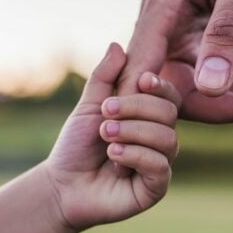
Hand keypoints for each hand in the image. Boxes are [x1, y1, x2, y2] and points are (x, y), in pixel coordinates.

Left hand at [45, 43, 180, 231]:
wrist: (62, 184)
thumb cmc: (77, 144)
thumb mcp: (90, 105)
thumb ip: (104, 77)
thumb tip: (116, 45)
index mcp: (148, 116)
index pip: (169, 95)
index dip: (160, 86)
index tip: (141, 80)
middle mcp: (160, 137)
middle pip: (169, 112)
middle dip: (136, 108)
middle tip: (105, 114)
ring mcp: (160, 162)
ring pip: (167, 138)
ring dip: (132, 132)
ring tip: (106, 136)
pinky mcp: (156, 187)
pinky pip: (160, 165)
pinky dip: (135, 155)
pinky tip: (113, 156)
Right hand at [121, 0, 232, 122]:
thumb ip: (227, 32)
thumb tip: (211, 87)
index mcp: (161, 7)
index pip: (143, 71)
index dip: (158, 107)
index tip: (206, 123)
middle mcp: (163, 23)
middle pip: (174, 87)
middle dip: (224, 101)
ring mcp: (181, 30)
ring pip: (198, 83)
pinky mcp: (200, 34)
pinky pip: (214, 70)